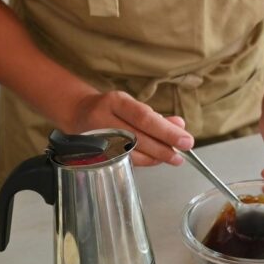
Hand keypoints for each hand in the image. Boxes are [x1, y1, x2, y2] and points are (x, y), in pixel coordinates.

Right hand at [71, 91, 193, 166]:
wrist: (78, 113)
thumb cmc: (111, 109)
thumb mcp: (132, 105)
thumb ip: (157, 117)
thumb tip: (180, 126)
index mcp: (115, 102)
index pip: (144, 118)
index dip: (166, 131)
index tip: (186, 140)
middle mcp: (103, 119)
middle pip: (138, 137)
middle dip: (164, 148)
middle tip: (182, 155)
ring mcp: (97, 139)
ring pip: (131, 153)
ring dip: (155, 157)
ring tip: (172, 158)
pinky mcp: (96, 154)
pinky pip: (125, 160)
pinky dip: (144, 161)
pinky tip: (156, 159)